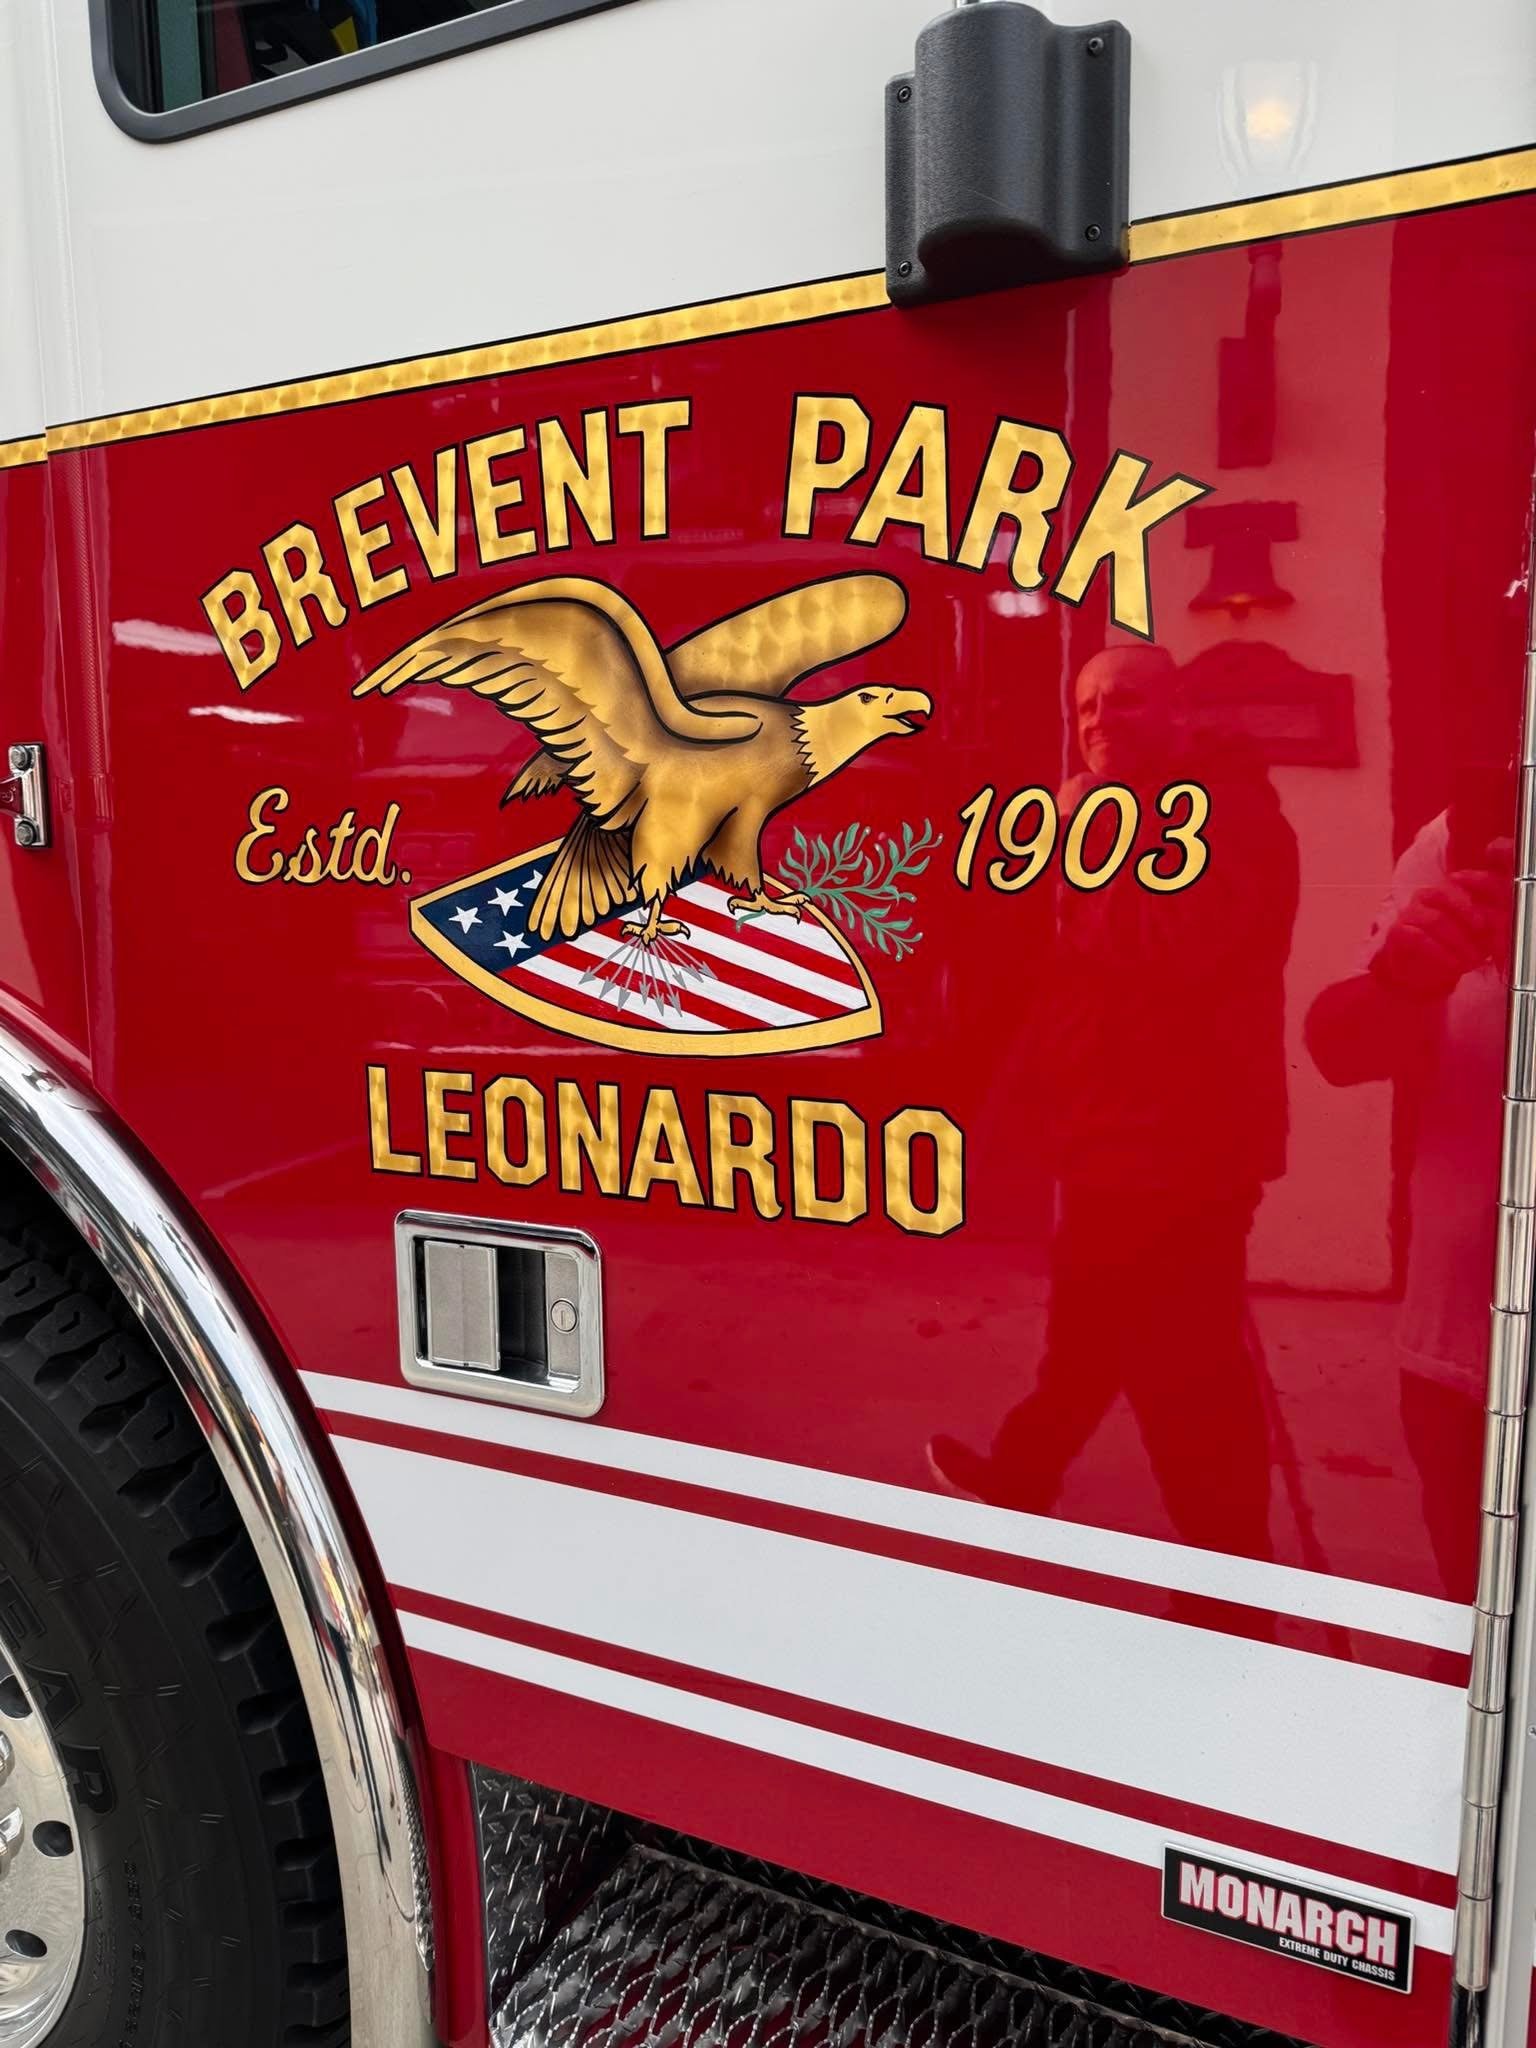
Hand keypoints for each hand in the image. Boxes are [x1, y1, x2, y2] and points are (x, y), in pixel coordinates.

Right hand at [1370, 866, 1505, 997]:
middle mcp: (1422, 898)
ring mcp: (1407, 913)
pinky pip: (1419, 937)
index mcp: (1442, 892)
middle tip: (1480, 951)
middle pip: (1444, 904)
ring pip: (1434, 920)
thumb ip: (1481, 929)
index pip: (1455, 889)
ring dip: (1456, 942)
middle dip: (1466, 928)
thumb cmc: (1448, 949)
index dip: (1469, 906)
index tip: (1483, 925)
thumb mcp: (1471, 936)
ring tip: (1470, 960)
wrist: (1419, 972)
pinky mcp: (1397, 932)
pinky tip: (1453, 964)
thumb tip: (1496, 927)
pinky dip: (1440, 952)